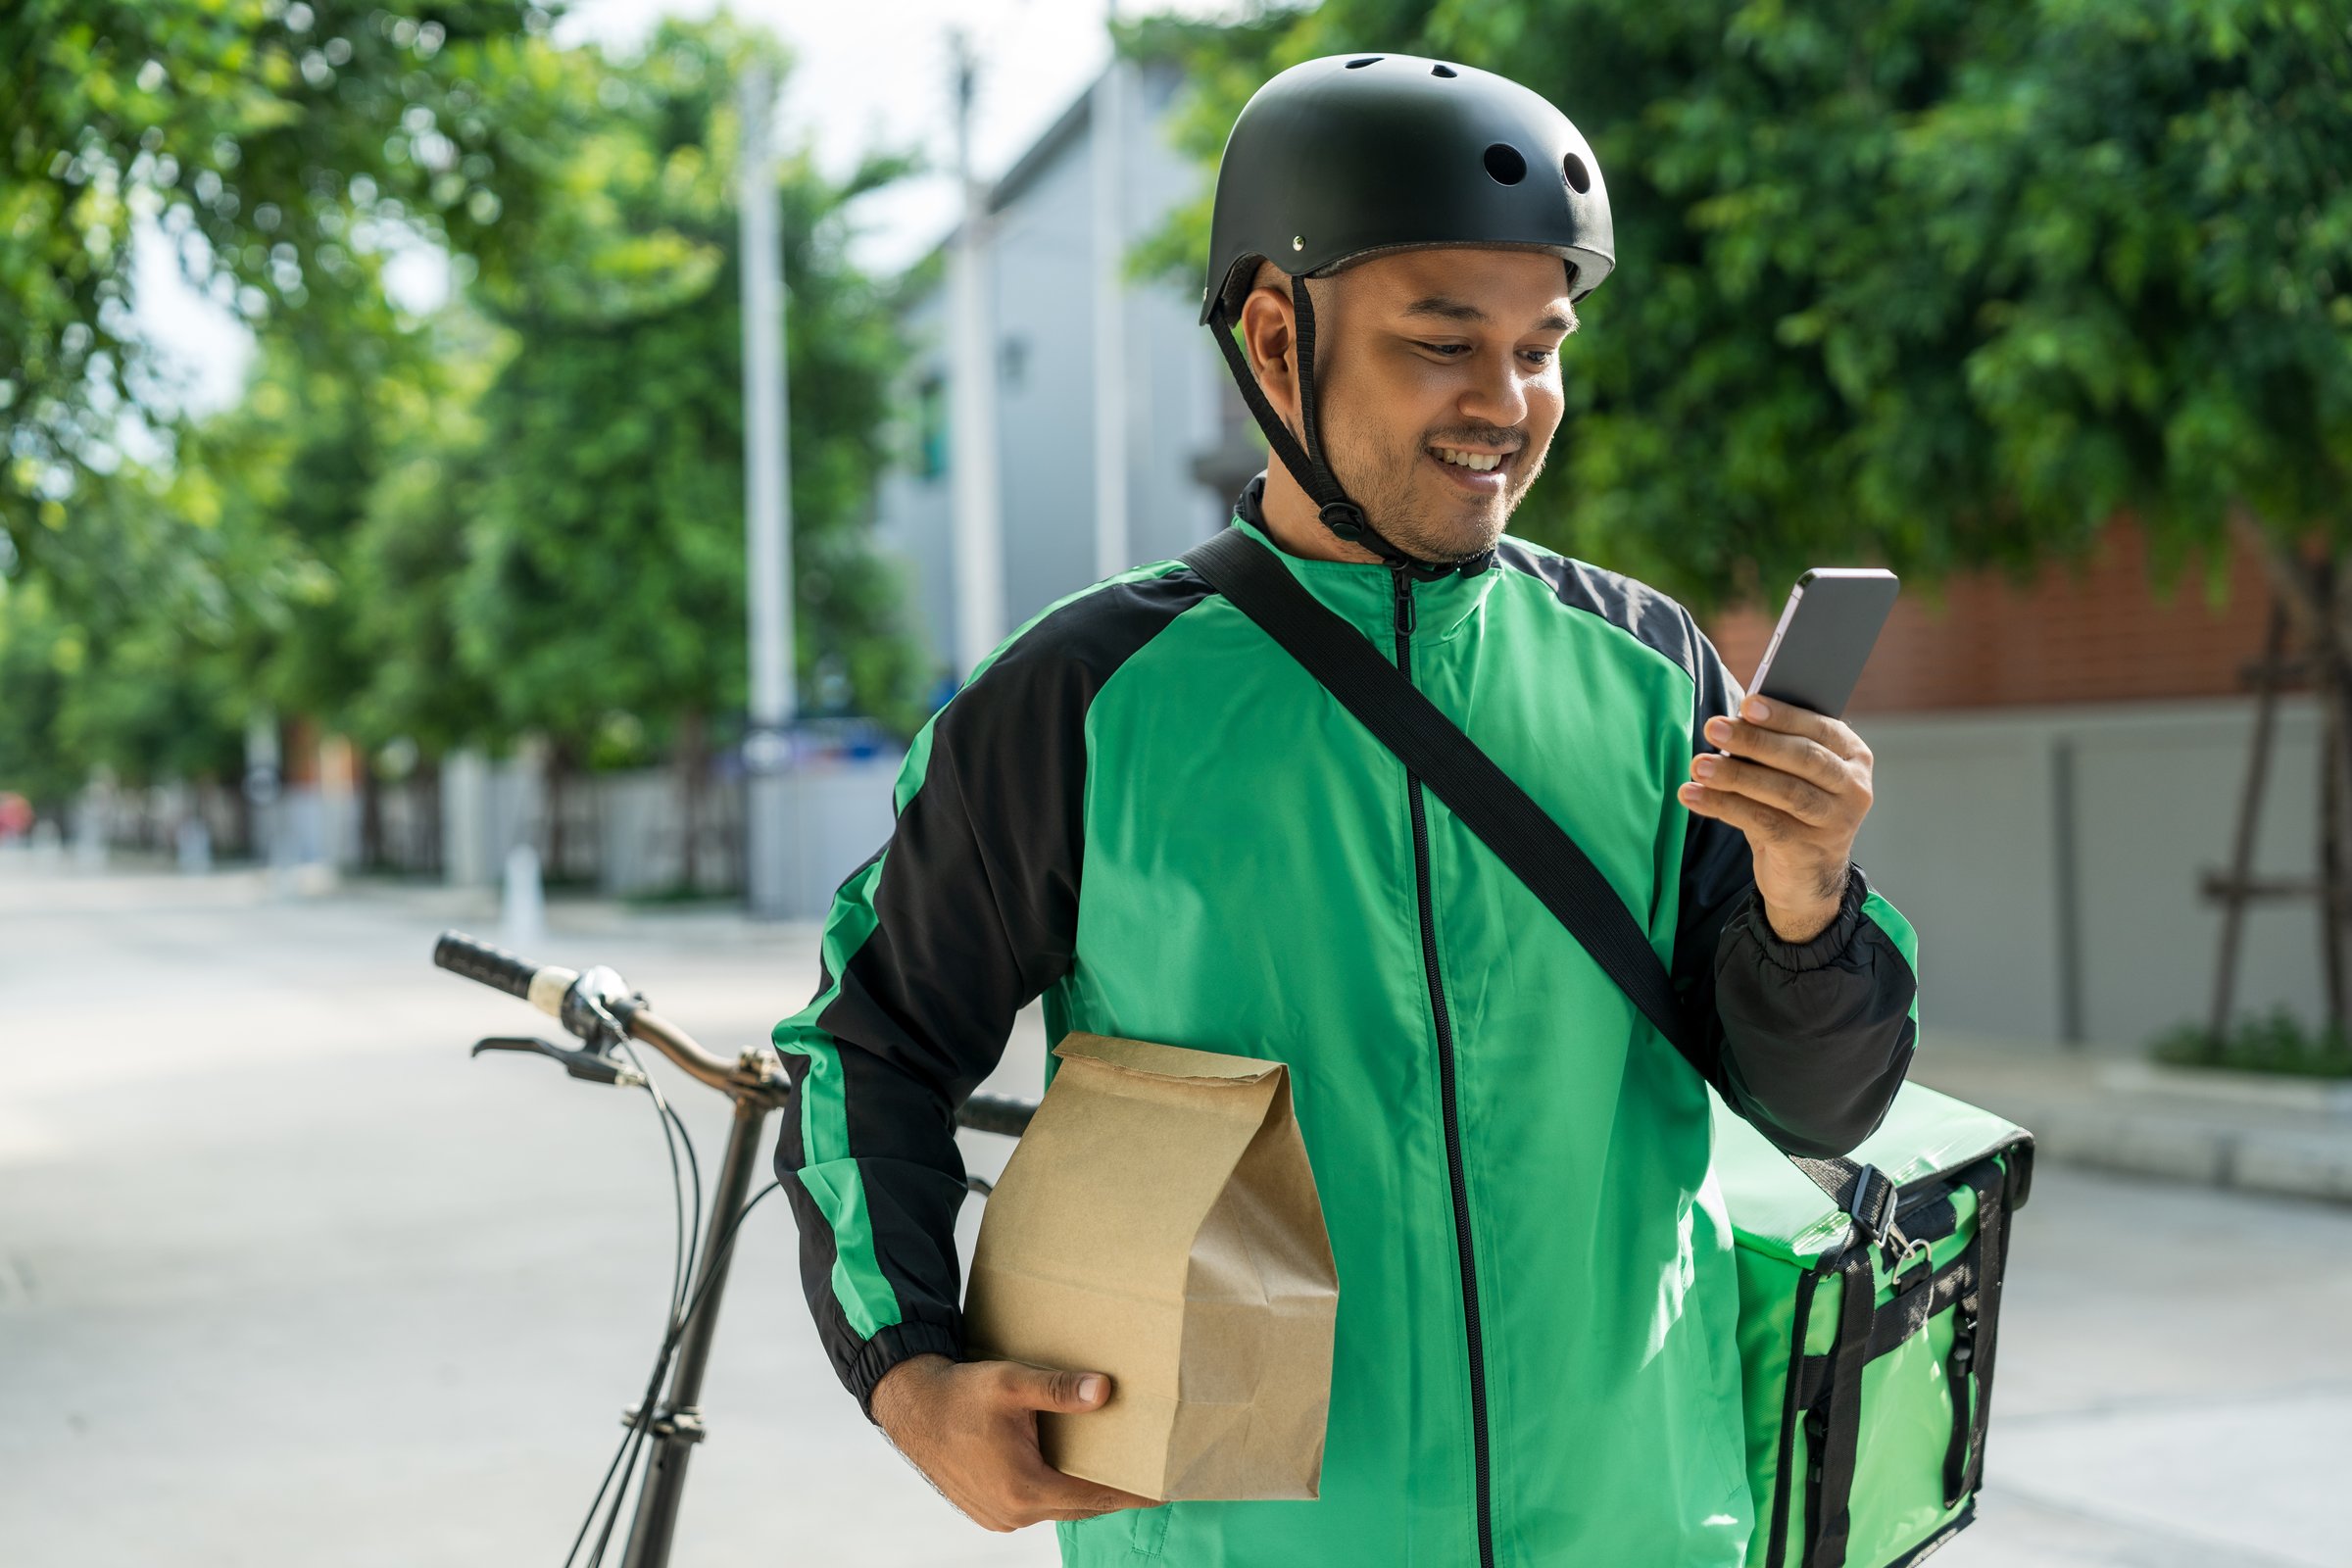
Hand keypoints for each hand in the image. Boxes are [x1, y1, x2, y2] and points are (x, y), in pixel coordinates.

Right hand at [869, 1353, 1159, 1531]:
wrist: (912, 1408)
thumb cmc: (960, 1393)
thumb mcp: (1010, 1383)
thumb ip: (1057, 1388)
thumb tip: (1104, 1390)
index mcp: (1025, 1488)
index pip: (1097, 1496)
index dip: (1135, 1491)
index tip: (1169, 1487)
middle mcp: (1015, 1513)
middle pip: (1083, 1507)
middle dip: (1117, 1492)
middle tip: (1152, 1473)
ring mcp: (1001, 1518)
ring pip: (1061, 1509)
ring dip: (1086, 1492)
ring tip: (1118, 1468)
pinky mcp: (991, 1513)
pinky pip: (1038, 1508)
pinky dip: (1059, 1493)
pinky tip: (1071, 1468)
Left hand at [1678, 694, 1873, 942]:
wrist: (1807, 877)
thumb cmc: (1793, 809)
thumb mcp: (1792, 775)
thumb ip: (1774, 748)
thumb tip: (1733, 720)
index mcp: (1853, 756)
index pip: (1821, 728)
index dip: (1784, 715)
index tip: (1746, 704)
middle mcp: (1853, 788)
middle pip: (1803, 758)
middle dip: (1755, 741)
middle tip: (1713, 728)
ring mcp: (1835, 822)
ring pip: (1784, 792)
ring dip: (1735, 776)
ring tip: (1698, 766)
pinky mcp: (1809, 850)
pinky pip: (1763, 823)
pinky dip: (1724, 806)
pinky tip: (1693, 795)